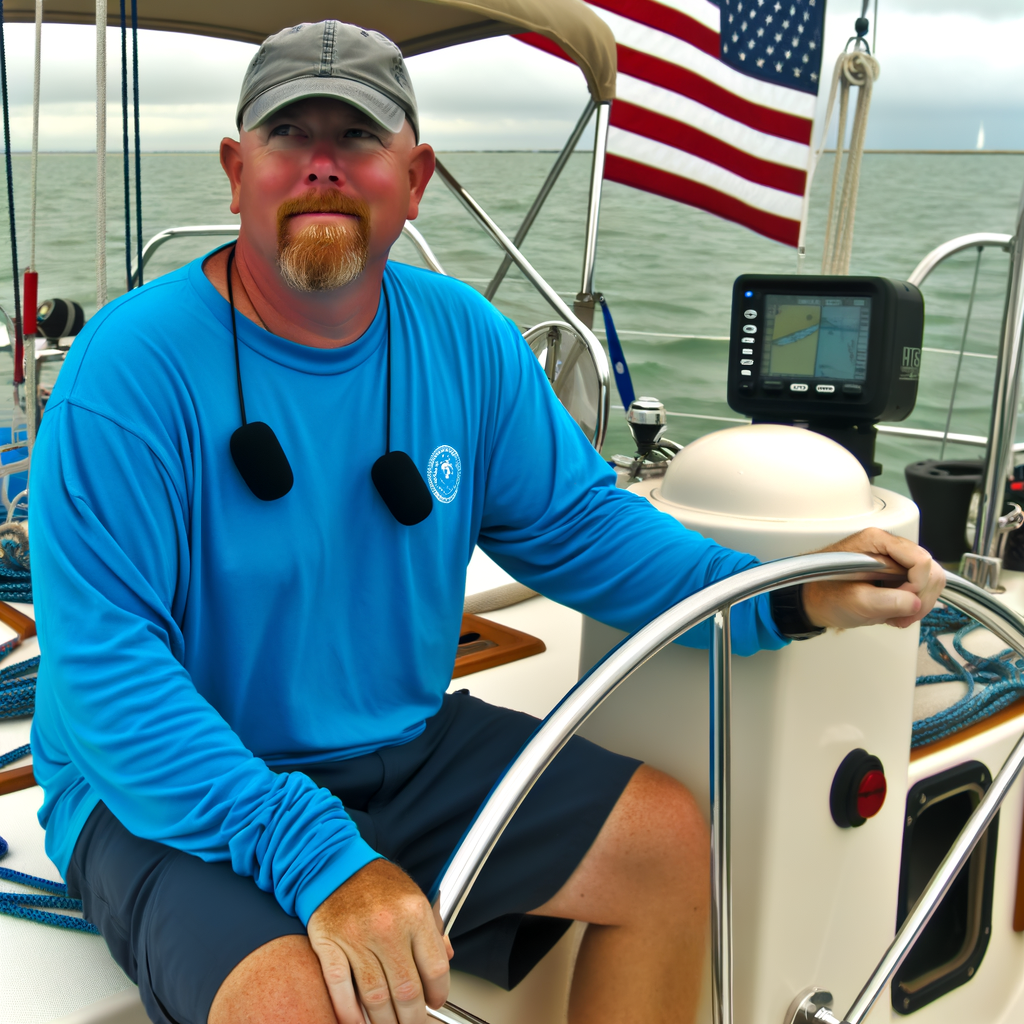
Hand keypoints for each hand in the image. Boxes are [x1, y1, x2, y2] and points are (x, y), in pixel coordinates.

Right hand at [307, 859, 453, 1023]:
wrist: (336, 864)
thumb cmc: (377, 882)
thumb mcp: (414, 897)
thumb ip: (433, 929)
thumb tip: (447, 959)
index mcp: (414, 913)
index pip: (435, 968)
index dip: (439, 993)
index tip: (436, 1002)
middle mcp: (387, 927)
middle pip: (407, 990)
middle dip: (413, 1018)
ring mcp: (356, 938)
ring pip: (376, 997)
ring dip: (385, 1021)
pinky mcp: (330, 945)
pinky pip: (341, 989)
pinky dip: (350, 1013)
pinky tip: (358, 1022)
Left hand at [802, 527, 944, 629]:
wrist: (813, 602)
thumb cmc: (825, 595)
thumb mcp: (854, 601)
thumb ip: (886, 601)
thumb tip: (915, 602)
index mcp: (877, 542)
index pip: (920, 560)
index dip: (918, 585)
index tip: (905, 602)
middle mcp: (888, 547)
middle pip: (929, 570)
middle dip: (921, 597)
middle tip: (903, 614)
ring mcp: (893, 561)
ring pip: (929, 581)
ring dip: (919, 604)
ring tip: (897, 616)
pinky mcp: (895, 575)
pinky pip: (920, 589)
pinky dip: (913, 606)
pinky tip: (895, 614)